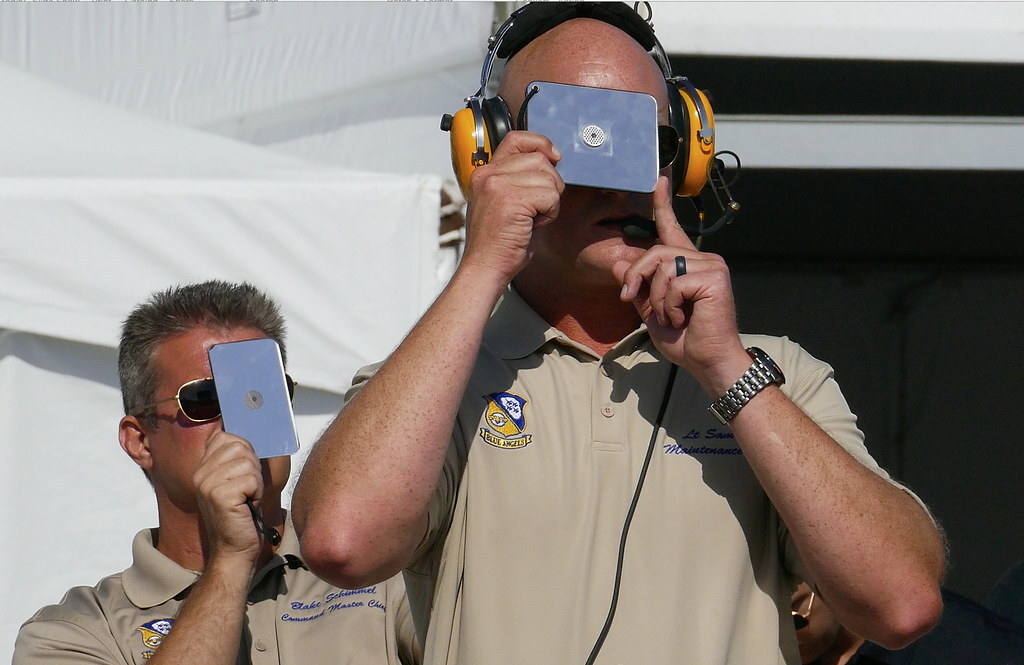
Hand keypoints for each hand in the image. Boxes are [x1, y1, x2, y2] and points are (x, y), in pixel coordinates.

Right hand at [192, 431, 264, 565]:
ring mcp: (207, 484)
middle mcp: (200, 474)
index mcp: (202, 468)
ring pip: (248, 463)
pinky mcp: (220, 495)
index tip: (244, 473)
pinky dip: (257, 492)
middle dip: (253, 467)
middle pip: (240, 446)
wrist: (234, 550)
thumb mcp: (234, 483)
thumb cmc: (240, 516)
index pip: (224, 436)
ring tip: (247, 499)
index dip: (243, 451)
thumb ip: (236, 460)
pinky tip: (248, 506)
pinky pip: (251, 479)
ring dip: (256, 482)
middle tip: (247, 490)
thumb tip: (253, 434)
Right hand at [461, 130, 563, 285]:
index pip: (517, 138)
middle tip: (536, 208)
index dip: (541, 144)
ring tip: (532, 219)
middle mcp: (488, 174)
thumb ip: (519, 179)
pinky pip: (551, 197)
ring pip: (549, 178)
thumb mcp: (503, 202)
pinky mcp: (511, 200)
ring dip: (550, 201)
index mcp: (485, 172)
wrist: (485, 268)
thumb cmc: (498, 243)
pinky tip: (533, 226)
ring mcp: (498, 185)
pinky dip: (550, 214)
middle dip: (550, 183)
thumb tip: (551, 160)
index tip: (554, 158)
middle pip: (540, 159)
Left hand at [612, 177, 747, 392]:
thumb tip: (617, 264)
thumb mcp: (652, 311)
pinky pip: (674, 282)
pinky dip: (670, 305)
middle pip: (655, 251)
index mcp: (687, 264)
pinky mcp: (714, 276)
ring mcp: (711, 265)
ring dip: (657, 297)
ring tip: (671, 316)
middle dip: (636, 276)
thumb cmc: (685, 339)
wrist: (708, 361)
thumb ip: (638, 288)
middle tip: (630, 298)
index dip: (663, 204)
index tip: (658, 179)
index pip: (671, 228)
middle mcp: (702, 259)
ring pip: (662, 265)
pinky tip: (684, 318)